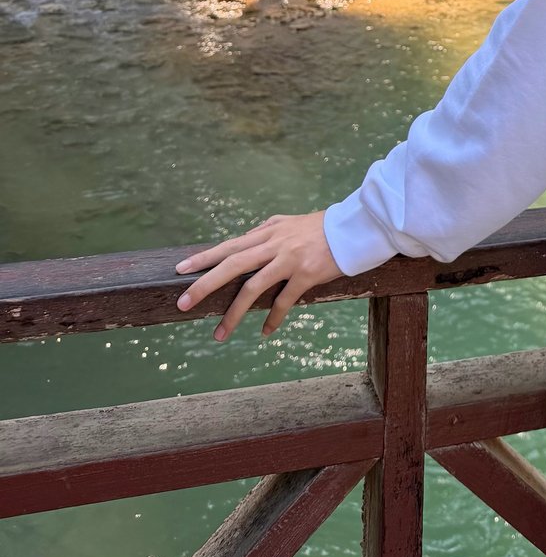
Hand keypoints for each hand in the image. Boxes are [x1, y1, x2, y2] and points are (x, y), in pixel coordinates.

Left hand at [174, 211, 340, 341]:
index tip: (180, 269)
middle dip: (205, 285)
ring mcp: (289, 259)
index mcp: (268, 232)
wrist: (354, 227)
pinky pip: (283, 301)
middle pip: (232, 265)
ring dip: (234, 313)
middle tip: (183, 304)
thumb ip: (267, 230)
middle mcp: (275, 244)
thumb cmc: (322, 227)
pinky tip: (264, 332)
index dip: (204, 257)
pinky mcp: (306, 274)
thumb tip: (246, 239)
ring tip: (220, 334)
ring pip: (253, 287)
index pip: (229, 245)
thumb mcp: (290, 222)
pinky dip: (272, 318)